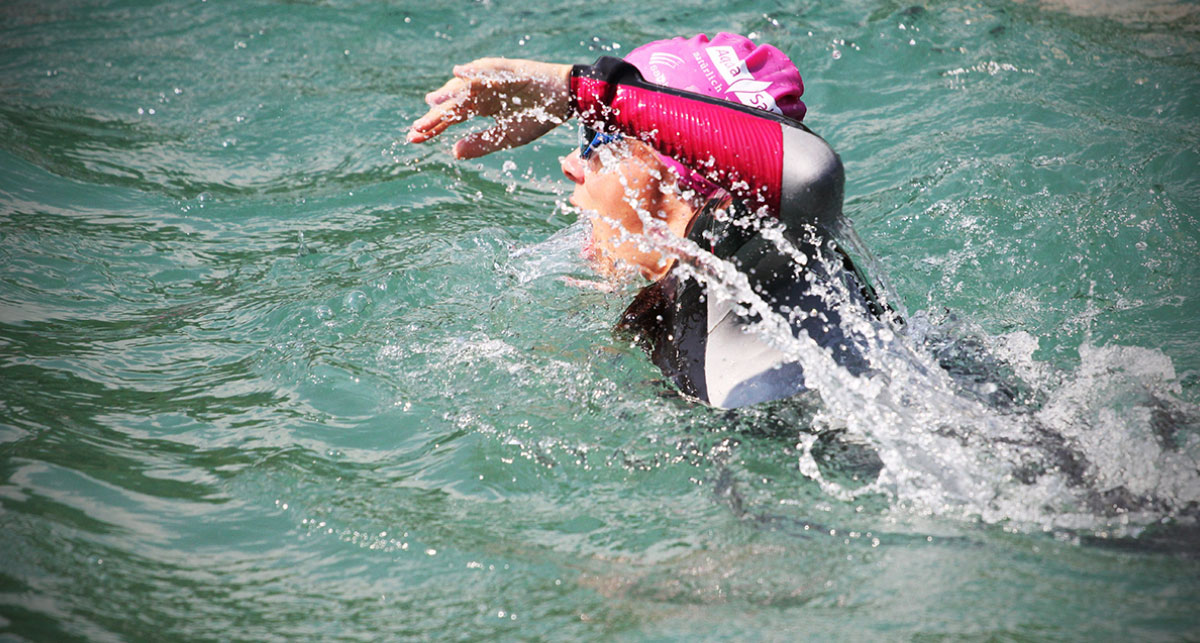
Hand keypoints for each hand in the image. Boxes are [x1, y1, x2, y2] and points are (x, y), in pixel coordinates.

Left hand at [407, 58, 572, 158]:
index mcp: (481, 106)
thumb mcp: (507, 137)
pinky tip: (458, 75)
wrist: (565, 100)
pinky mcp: (508, 71)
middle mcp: (482, 92)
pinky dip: (474, 72)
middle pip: (454, 103)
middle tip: (418, 128)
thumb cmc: (538, 116)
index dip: (434, 126)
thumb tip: (453, 152)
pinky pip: (489, 71)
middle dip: (436, 116)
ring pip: (466, 87)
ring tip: (432, 103)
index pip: (452, 117)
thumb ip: (481, 144)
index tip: (413, 138)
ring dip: (449, 94)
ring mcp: (493, 80)